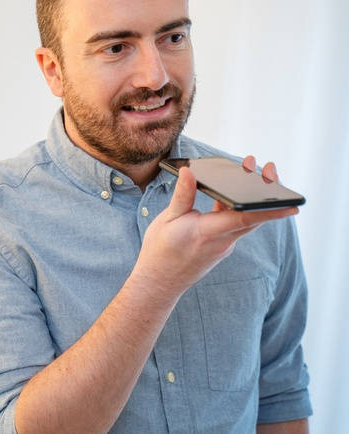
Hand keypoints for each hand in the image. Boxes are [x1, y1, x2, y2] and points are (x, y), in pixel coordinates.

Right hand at [130, 156, 296, 296]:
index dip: (271, 210)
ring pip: (244, 221)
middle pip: (252, 217)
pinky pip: (234, 226)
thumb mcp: (167, 220)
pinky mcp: (220, 248)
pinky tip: (226, 198)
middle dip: (264, 194)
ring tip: (248, 174)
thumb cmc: (161, 252)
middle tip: (268, 169)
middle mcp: (221, 241)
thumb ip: (182, 196)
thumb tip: (189, 172)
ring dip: (249, 201)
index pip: (245, 218)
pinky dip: (235, 210)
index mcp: (208, 232)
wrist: (159, 282)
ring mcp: (223, 246)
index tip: (293, 204)